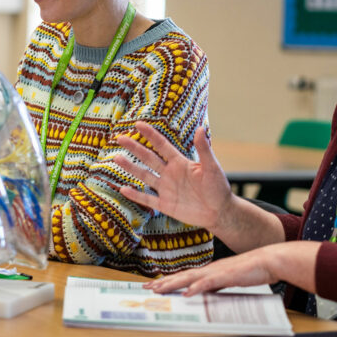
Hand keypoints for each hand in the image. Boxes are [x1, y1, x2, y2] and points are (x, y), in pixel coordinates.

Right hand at [115, 121, 235, 231]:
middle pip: (148, 158)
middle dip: (135, 148)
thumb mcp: (212, 167)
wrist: (220, 212)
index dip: (151, 135)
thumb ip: (204, 150)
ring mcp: (166, 189)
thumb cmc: (218, 188)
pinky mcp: (165, 205)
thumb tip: (200, 129)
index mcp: (180, 163)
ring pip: (144, 176)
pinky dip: (135, 194)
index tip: (138, 124)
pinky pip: (147, 199)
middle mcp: (170, 173)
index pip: (162, 146)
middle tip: (120, 138)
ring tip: (116, 158)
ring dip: (131, 168)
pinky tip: (122, 188)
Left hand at [145, 241, 320, 295]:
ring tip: (159, 288)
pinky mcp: (227, 276)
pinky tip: (187, 292)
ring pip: (190, 278)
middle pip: (182, 276)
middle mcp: (210, 270)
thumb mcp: (230, 279)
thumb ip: (217, 284)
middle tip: (148, 288)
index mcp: (210, 270)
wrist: (269, 259)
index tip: (155, 284)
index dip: (169, 280)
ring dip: (173, 283)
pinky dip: (197, 288)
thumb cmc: (252, 269)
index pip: (185, 276)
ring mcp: (217, 272)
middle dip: (164, 282)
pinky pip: (209, 283)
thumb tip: (205, 292)